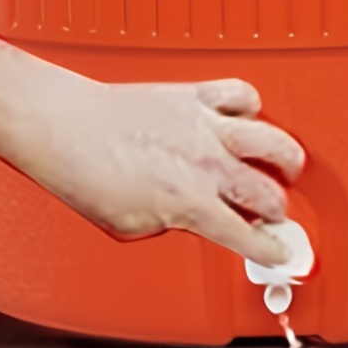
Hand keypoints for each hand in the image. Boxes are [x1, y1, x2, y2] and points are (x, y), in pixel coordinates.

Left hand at [24, 70, 305, 264]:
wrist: (62, 126)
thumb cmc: (83, 173)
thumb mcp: (129, 225)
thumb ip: (170, 223)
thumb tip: (182, 218)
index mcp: (193, 204)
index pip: (248, 236)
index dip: (271, 251)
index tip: (280, 253)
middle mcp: (208, 164)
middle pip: (268, 192)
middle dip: (278, 210)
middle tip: (275, 213)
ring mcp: (205, 126)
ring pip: (272, 140)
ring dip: (285, 159)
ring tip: (284, 165)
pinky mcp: (194, 95)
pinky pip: (240, 94)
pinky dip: (250, 106)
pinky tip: (246, 116)